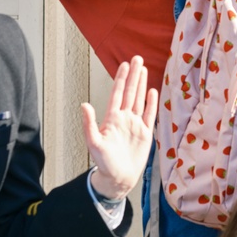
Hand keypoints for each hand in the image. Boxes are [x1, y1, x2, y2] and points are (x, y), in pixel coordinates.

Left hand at [84, 56, 158, 200]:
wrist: (119, 178)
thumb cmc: (104, 162)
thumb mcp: (94, 143)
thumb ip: (89, 124)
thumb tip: (84, 105)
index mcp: (112, 118)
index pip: (117, 93)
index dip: (121, 78)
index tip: (124, 64)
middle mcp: (124, 118)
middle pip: (130, 92)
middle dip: (133, 75)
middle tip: (137, 58)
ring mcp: (135, 124)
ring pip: (139, 99)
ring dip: (142, 84)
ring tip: (144, 69)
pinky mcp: (145, 133)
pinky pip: (149, 114)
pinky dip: (151, 102)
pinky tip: (153, 91)